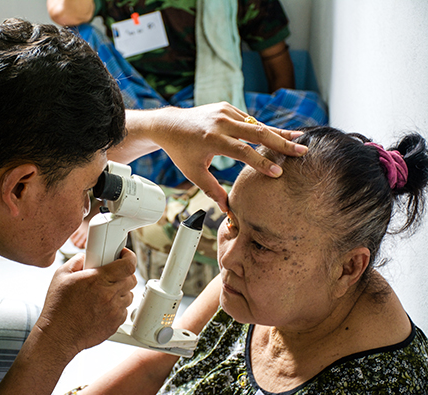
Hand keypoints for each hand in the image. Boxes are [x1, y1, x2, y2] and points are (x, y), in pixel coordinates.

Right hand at [34, 249, 136, 356]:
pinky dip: (117, 307)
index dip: (129, 257)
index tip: (124, 255)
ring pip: (129, 295)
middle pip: (131, 279)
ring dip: (120, 291)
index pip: (128, 264)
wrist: (59, 335)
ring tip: (104, 293)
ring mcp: (114, 311)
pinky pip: (124, 310)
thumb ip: (76, 261)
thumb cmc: (58, 307)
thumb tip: (85, 257)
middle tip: (111, 275)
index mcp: (98, 280)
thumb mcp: (61, 276)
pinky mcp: (115, 324)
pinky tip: (102, 307)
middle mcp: (109, 295)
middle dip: (123, 274)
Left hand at [150, 102, 306, 211]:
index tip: (279, 172)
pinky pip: (249, 119)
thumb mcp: (193, 172)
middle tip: (302, 150)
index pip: (242, 151)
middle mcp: (220, 122)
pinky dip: (264, 128)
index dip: (261, 162)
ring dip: (278, 132)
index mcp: (211, 139)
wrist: (170, 125)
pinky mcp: (227, 107)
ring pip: (256, 124)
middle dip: (282, 142)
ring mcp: (224, 112)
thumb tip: (228, 209)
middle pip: (257, 132)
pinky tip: (281, 134)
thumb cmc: (182, 151)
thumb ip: (212, 189)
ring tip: (299, 139)